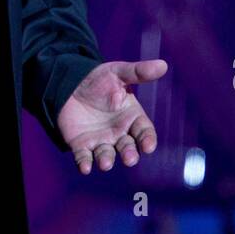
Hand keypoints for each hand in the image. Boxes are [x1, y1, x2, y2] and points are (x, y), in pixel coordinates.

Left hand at [57, 59, 167, 173]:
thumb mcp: (118, 72)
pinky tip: (85, 168)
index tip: (148, 146)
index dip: (148, 140)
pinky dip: (85, 163)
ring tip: (106, 163)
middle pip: (128, 148)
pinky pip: (84, 157)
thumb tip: (163, 65)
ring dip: (107, 160)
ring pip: (107, 155)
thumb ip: (138, 72)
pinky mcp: (81, 145)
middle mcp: (119, 133)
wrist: (71, 83)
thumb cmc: (100, 79)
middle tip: (129, 158)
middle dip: (129, 154)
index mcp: (132, 118)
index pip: (144, 132)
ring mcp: (101, 141)